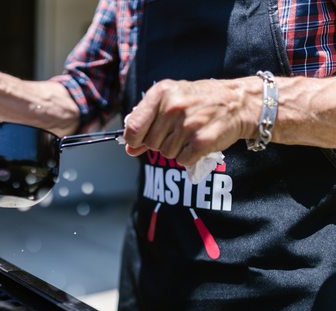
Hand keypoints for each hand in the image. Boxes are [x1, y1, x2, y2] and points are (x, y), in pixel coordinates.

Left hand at [123, 78, 260, 165]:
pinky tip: (198, 142)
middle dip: (161, 142)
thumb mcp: (170, 101)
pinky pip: (182, 160)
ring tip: (190, 133)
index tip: (138, 141)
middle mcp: (173, 107)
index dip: (133, 139)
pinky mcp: (202, 140)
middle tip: (178, 131)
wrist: (238, 102)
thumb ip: (147, 123)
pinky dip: (189, 156)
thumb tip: (129, 149)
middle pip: (150, 143)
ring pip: (166, 153)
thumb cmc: (200, 101)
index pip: (133, 127)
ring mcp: (188, 124)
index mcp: (161, 93)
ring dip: (177, 149)